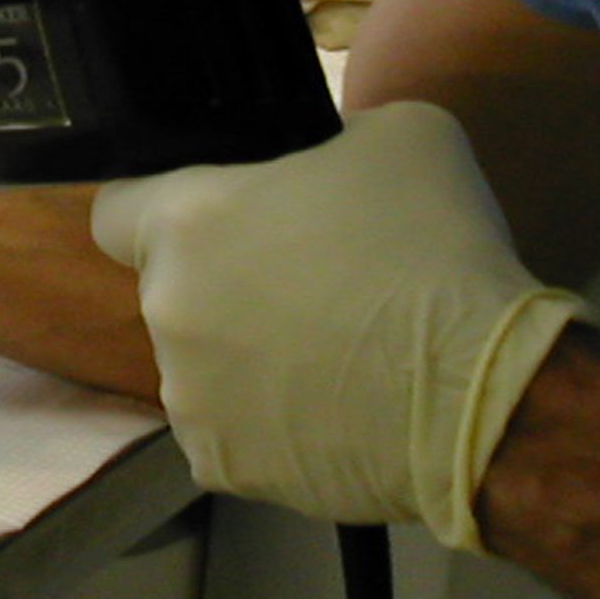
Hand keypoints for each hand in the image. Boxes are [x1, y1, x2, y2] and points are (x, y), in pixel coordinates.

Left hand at [88, 102, 586, 550]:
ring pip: (202, 364)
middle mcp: (166, 310)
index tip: (216, 216)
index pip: (117, 208)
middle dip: (228, 283)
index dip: (161, 206)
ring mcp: (189, 396)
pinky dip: (270, 424)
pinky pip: (232, 431)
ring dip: (247, 356)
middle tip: (312, 285)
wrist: (481, 393)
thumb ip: (326, 143)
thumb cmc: (434, 248)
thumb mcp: (397, 134)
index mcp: (186, 221)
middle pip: (175, 288)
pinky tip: (333, 410)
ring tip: (335, 357)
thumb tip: (316, 171)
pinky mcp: (222, 465)